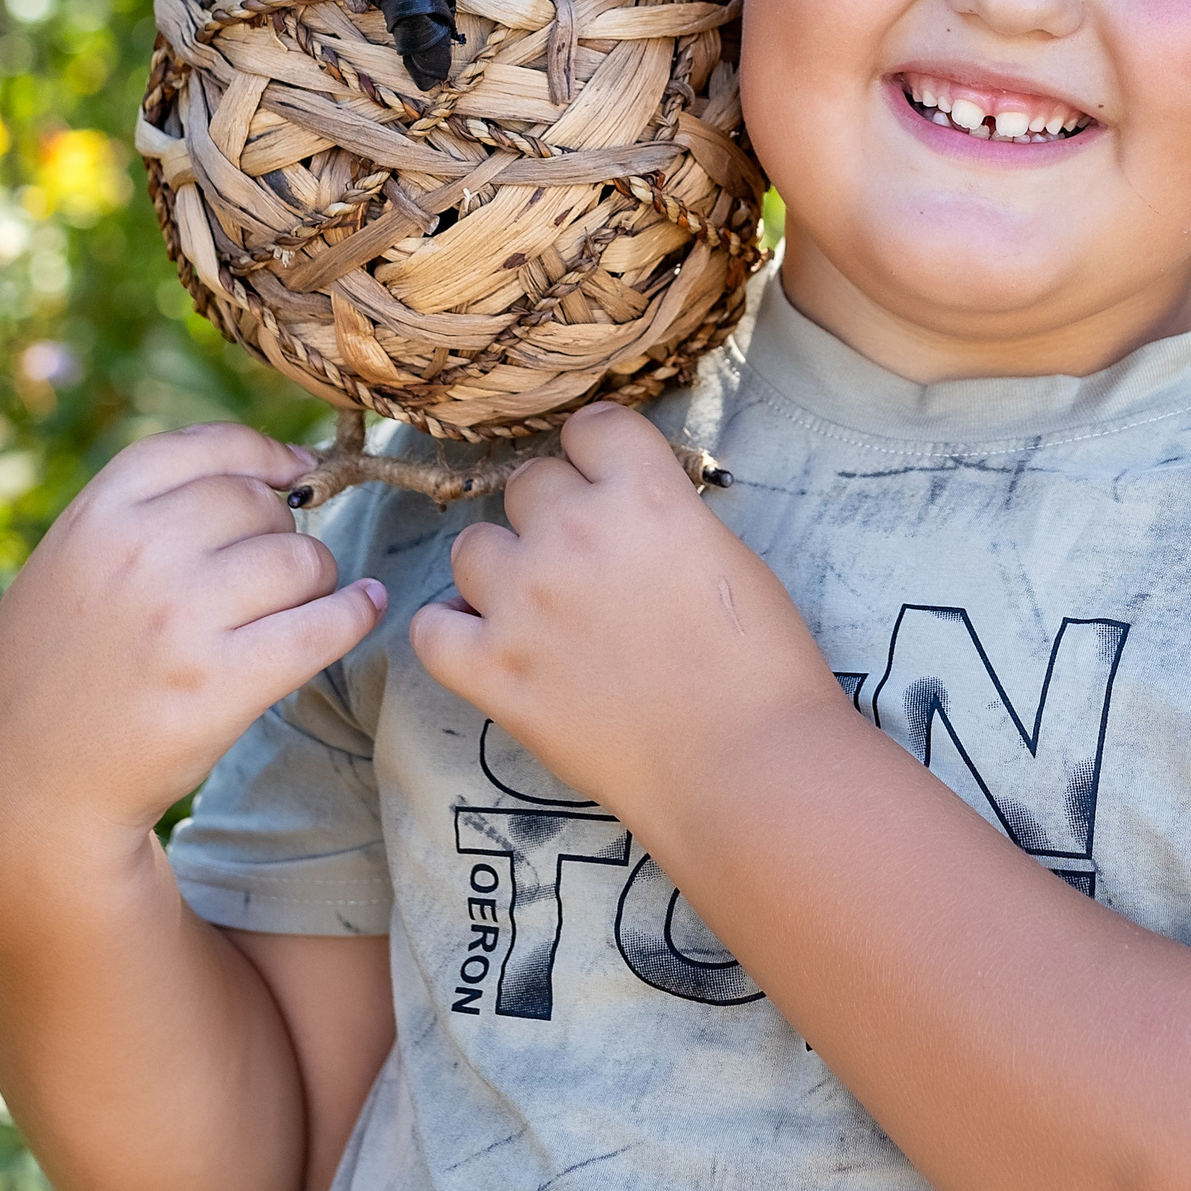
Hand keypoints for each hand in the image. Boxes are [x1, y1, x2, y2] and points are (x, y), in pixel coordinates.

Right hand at [0, 424, 386, 847]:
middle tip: (271, 574)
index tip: (294, 472)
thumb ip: (149, 509)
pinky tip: (364, 609)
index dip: (265, 456)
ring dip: (314, 579)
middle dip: (282, 533)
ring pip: (302, 560)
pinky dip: (356, 613)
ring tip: (296, 605)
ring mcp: (181, 617)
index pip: (212, 448)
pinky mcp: (220, 683)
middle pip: (264, 505)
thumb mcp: (72, 564)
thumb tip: (282, 463)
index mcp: (99, 514)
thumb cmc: (58, 668)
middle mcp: (140, 552)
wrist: (25, 788)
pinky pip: (324, 625)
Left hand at [410, 403, 845, 838]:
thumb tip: (629, 515)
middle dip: (551, 512)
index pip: (591, 426)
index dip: (598, 454)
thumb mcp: (727, 555)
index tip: (604, 479)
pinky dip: (451, 632)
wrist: (742, 764)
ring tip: (534, 605)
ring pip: (471, 547)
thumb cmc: (760, 665)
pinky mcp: (491, 672)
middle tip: (582, 558)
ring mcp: (522, 602)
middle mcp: (572, 533)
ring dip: (501, 568)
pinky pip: (431, 629)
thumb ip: (666, 517)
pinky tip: (485, 643)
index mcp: (642, 495)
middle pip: (527, 482)